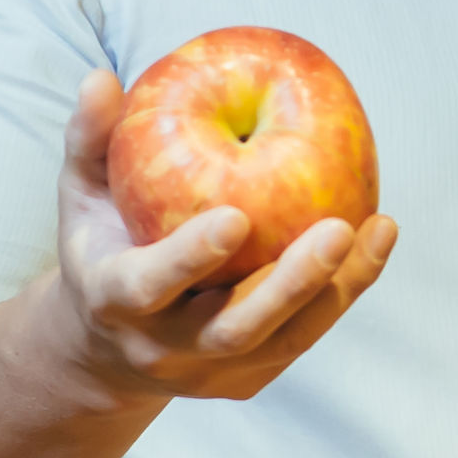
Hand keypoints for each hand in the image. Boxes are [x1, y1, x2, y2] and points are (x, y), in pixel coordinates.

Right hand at [38, 69, 397, 407]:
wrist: (106, 348)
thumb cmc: (100, 247)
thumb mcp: (81, 194)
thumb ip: (89, 140)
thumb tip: (100, 78)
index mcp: (114, 300)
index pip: (149, 287)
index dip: (189, 257)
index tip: (235, 217)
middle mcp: (162, 348)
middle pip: (232, 329)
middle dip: (289, 284)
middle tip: (336, 229)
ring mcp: (209, 373)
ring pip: (283, 340)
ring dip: (335, 289)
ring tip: (377, 231)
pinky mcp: (250, 379)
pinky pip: (305, 337)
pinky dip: (344, 292)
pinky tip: (376, 241)